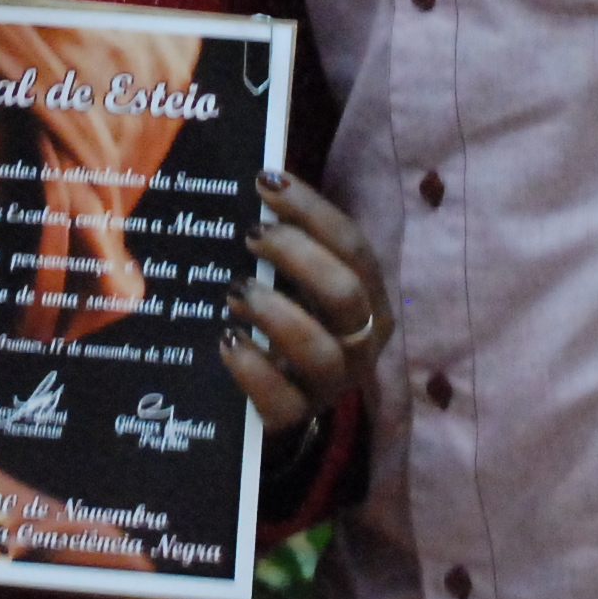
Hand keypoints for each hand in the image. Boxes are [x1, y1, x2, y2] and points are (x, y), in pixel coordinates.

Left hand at [220, 170, 391, 432]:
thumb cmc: (290, 320)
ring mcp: (333, 385)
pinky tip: (227, 340)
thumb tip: (256, 180)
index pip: (353, 246)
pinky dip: (252, 367)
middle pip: (347, 294)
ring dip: (275, 313)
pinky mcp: (297, 418)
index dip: (312, 211)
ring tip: (235, 290)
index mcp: (370, 297)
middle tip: (251, 234)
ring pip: (321, 350)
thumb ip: (290, 239)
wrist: (282, 399)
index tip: (266, 183)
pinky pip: (282, 401)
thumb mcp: (298, 279)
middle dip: (298, 256)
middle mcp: (362, 341)